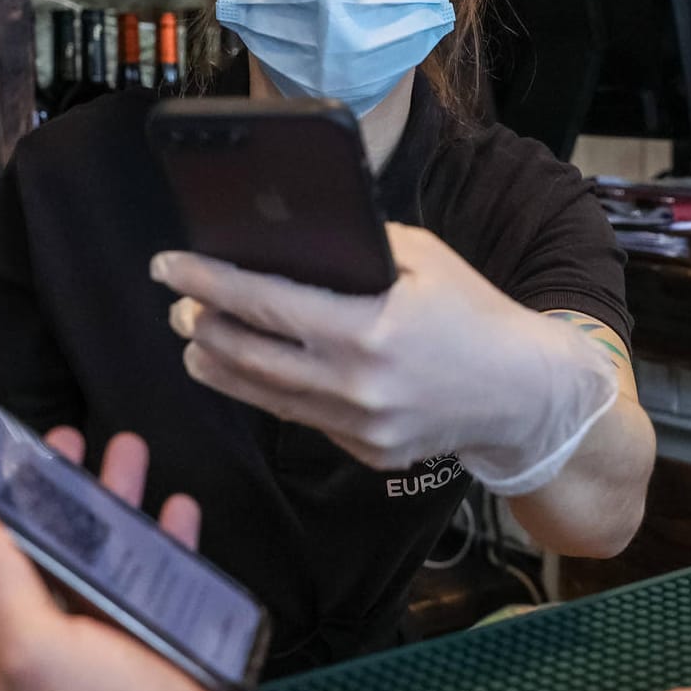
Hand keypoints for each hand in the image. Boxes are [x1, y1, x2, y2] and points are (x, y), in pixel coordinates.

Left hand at [0, 430, 290, 690]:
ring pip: (105, 559)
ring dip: (114, 506)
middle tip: (69, 441)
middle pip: (48, 551)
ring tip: (129, 455)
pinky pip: (159, 583)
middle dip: (57, 492)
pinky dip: (165, 543)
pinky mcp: (163, 650)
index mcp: (8, 645)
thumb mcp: (38, 647)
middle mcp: (54, 646)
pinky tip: (177, 513)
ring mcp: (111, 648)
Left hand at [152, 222, 617, 493]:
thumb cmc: (475, 313)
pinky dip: (270, 392)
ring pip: (263, 395)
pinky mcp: (365, 452)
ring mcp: (358, 427)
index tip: (167, 266)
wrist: (524, 393)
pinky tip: (252, 373)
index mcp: (367, 328)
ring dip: (219, 366)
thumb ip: (357, 246)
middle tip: (177, 305)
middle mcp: (355, 384)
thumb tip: (290, 239)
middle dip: (201, 325)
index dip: (205, 281)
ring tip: (196, 342)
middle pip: (246, 355)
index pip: (261, 301)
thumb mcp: (423, 257)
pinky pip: (302, 418)